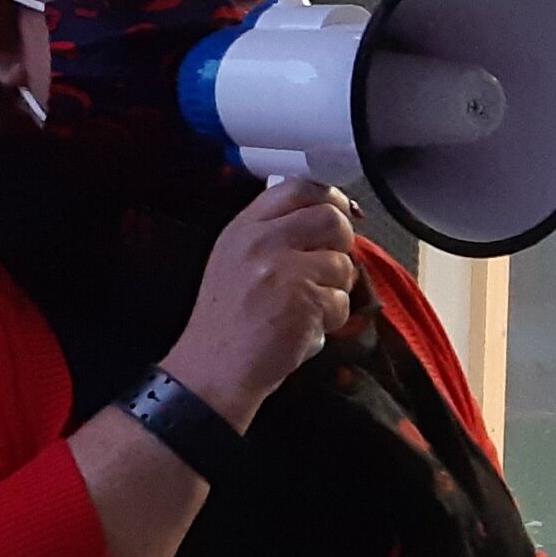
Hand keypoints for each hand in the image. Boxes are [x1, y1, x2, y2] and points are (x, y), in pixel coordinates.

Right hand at [162, 177, 356, 422]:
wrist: (213, 369)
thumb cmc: (228, 321)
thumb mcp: (236, 260)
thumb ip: (273, 233)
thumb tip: (329, 216)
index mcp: (244, 227)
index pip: (298, 187)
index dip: (329, 198)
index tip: (339, 214)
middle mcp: (262, 242)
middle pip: (331, 218)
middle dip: (343, 243)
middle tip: (329, 266)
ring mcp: (283, 271)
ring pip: (343, 263)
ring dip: (335, 290)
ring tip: (306, 308)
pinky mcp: (303, 302)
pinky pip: (341, 301)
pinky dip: (331, 320)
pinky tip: (303, 329)